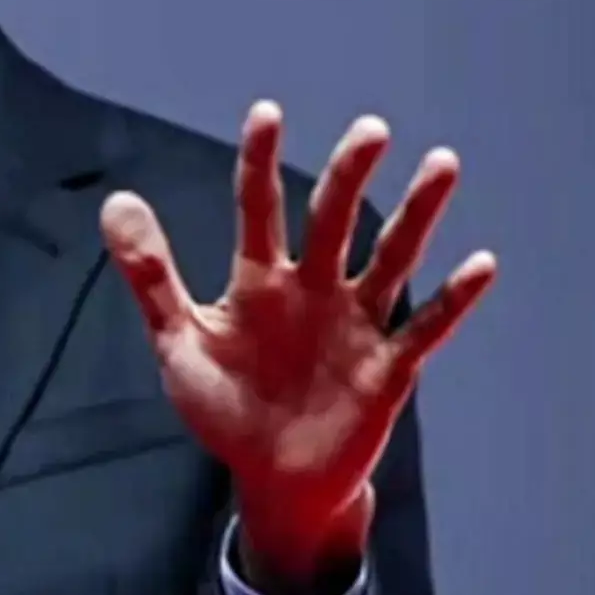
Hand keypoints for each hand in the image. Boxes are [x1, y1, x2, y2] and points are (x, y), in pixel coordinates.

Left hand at [101, 105, 496, 594]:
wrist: (274, 482)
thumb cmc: (225, 407)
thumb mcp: (179, 342)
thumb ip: (150, 275)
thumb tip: (114, 200)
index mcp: (259, 280)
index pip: (260, 207)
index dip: (260, 161)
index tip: (267, 112)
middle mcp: (312, 289)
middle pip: (333, 219)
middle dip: (350, 174)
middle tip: (370, 129)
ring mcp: (354, 325)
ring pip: (390, 257)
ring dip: (417, 214)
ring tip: (442, 162)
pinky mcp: (387, 368)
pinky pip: (424, 328)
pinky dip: (452, 299)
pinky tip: (480, 263)